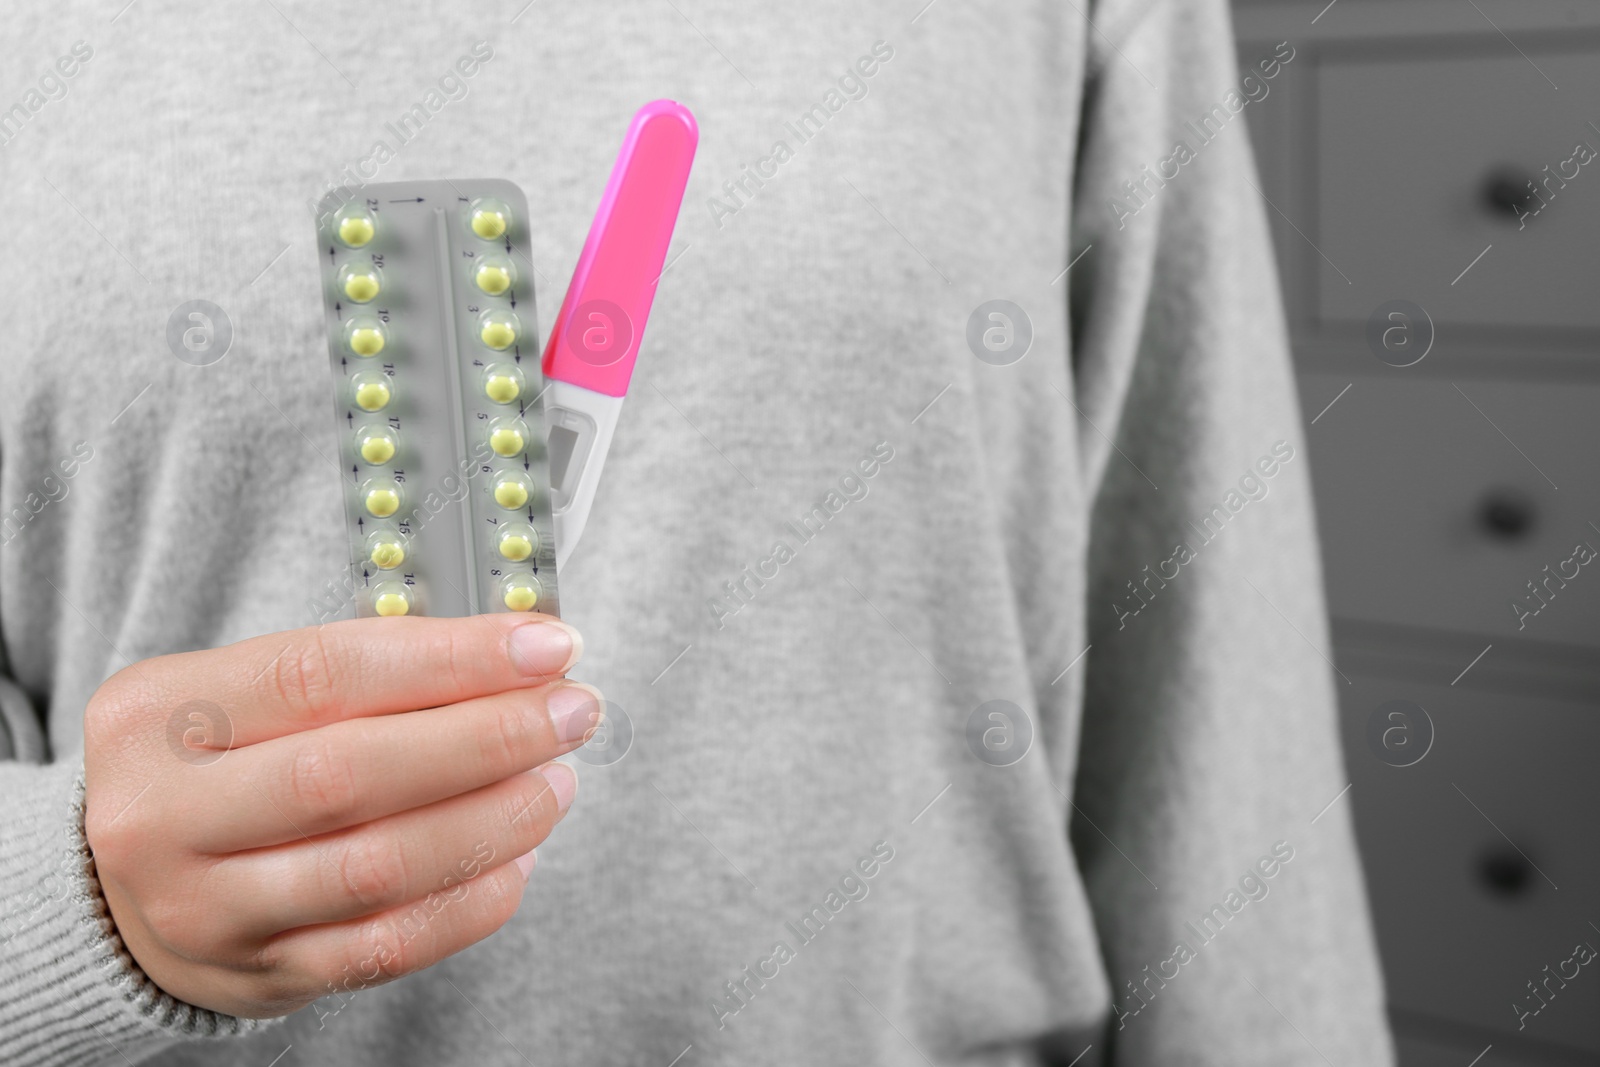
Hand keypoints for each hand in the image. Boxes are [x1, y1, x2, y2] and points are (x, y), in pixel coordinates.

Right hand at [82, 612, 598, 1017]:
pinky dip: (473, 899)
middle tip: (570, 712)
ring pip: (378, 867)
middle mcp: (163, 816)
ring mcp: (206, 910)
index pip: (325, 671)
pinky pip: (388, 945)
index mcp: (160, 714)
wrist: (122, 889)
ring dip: (495, 818)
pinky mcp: (259, 976)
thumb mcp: (245, 691)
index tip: (546, 646)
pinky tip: (519, 856)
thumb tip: (513, 656)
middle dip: (488, 738)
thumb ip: (362, 671)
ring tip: (555, 780)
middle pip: (352, 773)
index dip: (452, 658)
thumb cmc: (214, 764)